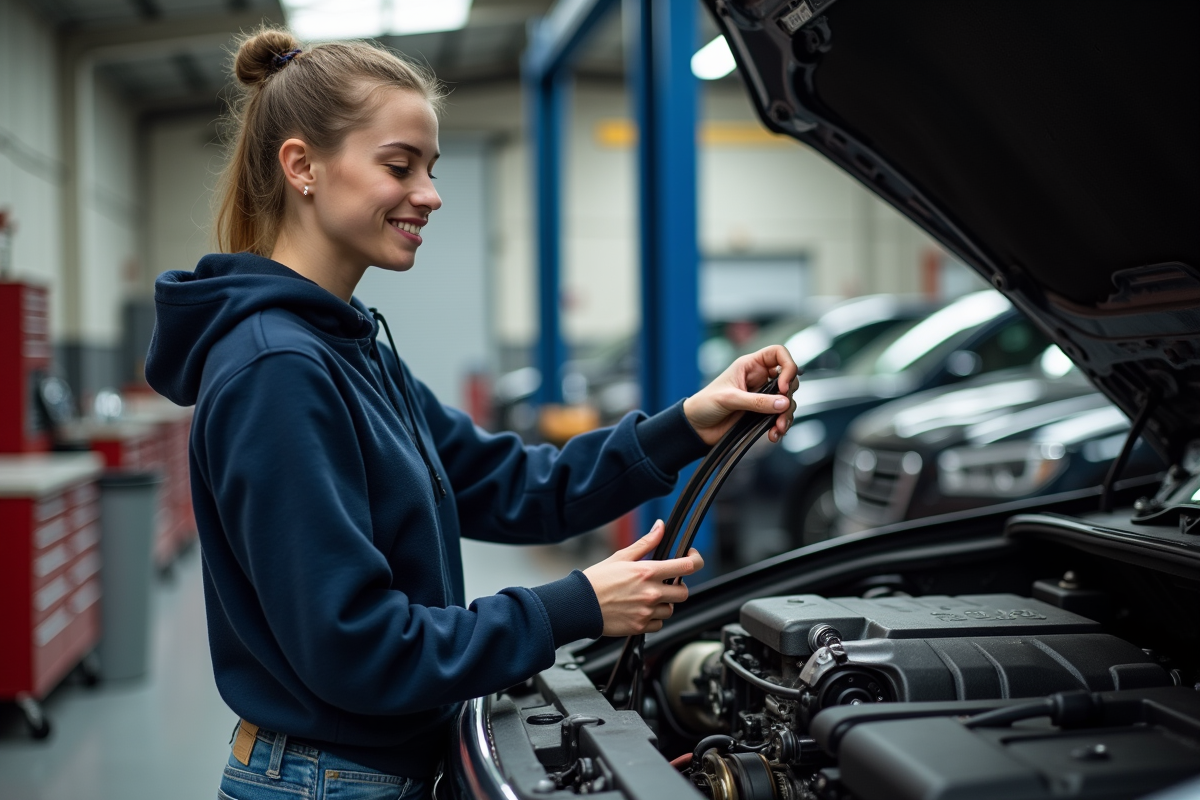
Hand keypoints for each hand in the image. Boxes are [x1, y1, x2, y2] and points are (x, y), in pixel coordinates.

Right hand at [582, 520, 702, 635]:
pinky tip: (639, 610)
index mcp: (647, 572)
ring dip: (664, 603)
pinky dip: (653, 618)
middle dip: (677, 586)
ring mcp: (647, 612)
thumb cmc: (597, 580)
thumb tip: (660, 527)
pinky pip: (659, 624)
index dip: (696, 560)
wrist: (579, 605)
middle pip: (684, 592)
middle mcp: (651, 593)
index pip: (687, 566)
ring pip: (671, 609)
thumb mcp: (621, 556)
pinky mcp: (640, 627)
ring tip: (646, 597)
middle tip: (664, 583)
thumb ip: (646, 543)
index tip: (691, 558)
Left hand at [683, 345, 799, 445]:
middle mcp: (759, 379)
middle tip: (781, 411)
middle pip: (789, 379)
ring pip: (787, 401)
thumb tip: (783, 403)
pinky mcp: (761, 414)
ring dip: (787, 415)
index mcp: (750, 366)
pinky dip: (781, 426)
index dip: (788, 366)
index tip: (783, 386)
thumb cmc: (705, 404)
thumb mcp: (729, 399)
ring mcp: (762, 397)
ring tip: (778, 428)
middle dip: (789, 396)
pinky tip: (774, 435)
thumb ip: (757, 401)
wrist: (696, 428)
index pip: (778, 353)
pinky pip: (779, 417)